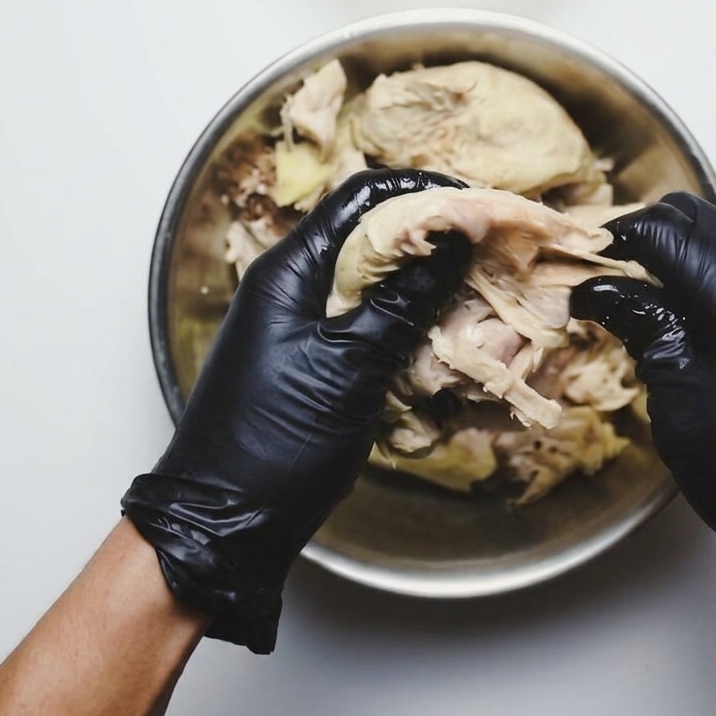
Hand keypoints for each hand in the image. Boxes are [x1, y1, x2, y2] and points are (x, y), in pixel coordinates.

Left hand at [123, 170, 469, 653]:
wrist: (225, 522)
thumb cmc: (275, 442)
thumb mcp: (348, 366)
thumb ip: (402, 301)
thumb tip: (455, 239)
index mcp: (289, 270)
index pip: (360, 198)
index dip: (421, 193)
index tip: (478, 205)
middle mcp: (293, 285)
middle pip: (369, 234)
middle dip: (430, 236)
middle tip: (489, 248)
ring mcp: (302, 323)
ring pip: (373, 279)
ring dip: (423, 278)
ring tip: (479, 285)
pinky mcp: (314, 358)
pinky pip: (367, 319)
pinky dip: (407, 317)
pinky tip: (444, 329)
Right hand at [571, 192, 715, 664]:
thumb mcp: (678, 395)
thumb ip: (640, 324)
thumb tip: (599, 290)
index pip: (671, 233)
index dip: (619, 236)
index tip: (583, 255)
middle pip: (703, 219)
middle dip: (648, 236)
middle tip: (606, 272)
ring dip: (679, 252)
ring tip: (638, 292)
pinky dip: (710, 272)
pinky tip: (682, 309)